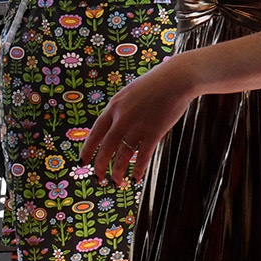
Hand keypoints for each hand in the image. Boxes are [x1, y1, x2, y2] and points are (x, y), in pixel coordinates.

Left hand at [84, 58, 197, 180]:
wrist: (177, 78)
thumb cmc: (156, 84)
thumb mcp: (130, 93)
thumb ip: (121, 108)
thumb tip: (114, 124)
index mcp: (114, 107)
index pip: (95, 133)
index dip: (87, 149)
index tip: (82, 162)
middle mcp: (122, 118)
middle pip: (106, 147)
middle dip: (100, 166)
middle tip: (98, 178)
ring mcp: (138, 125)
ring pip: (123, 155)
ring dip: (118, 171)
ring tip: (116, 182)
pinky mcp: (154, 131)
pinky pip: (143, 155)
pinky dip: (138, 169)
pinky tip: (136, 178)